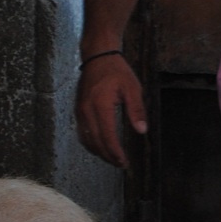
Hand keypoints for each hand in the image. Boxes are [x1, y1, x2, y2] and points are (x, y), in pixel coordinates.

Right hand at [75, 52, 146, 166]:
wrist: (97, 57)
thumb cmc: (116, 71)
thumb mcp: (132, 88)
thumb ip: (136, 110)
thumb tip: (142, 130)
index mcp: (100, 105)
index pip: (107, 136)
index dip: (114, 152)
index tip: (123, 162)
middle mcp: (87, 110)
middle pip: (95, 142)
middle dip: (107, 156)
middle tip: (120, 164)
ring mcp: (80, 111)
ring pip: (86, 140)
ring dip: (99, 152)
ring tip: (112, 158)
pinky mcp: (78, 110)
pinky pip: (82, 133)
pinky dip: (91, 143)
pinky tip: (100, 147)